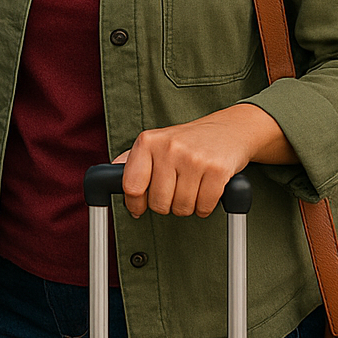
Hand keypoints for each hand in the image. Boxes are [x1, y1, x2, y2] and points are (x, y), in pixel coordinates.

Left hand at [114, 104, 294, 217]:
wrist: (230, 130)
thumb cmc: (188, 141)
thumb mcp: (157, 142)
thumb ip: (132, 160)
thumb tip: (106, 176)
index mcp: (148, 141)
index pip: (131, 186)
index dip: (134, 203)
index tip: (138, 207)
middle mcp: (169, 148)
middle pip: (159, 203)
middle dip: (166, 205)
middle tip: (174, 193)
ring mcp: (194, 158)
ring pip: (182, 208)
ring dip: (187, 207)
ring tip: (191, 189)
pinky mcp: (218, 170)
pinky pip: (204, 207)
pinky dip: (204, 207)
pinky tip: (205, 192)